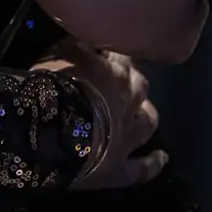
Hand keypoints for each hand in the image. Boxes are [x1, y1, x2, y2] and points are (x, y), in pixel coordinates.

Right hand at [40, 40, 165, 190]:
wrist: (50, 132)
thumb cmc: (49, 88)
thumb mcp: (58, 56)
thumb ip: (74, 49)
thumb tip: (83, 42)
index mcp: (113, 71)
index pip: (120, 54)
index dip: (112, 51)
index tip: (102, 49)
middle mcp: (128, 101)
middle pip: (140, 85)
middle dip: (133, 82)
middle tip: (121, 81)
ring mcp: (128, 136)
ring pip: (148, 122)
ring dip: (146, 115)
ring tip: (143, 112)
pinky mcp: (120, 168)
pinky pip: (142, 168)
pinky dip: (153, 163)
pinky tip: (162, 158)